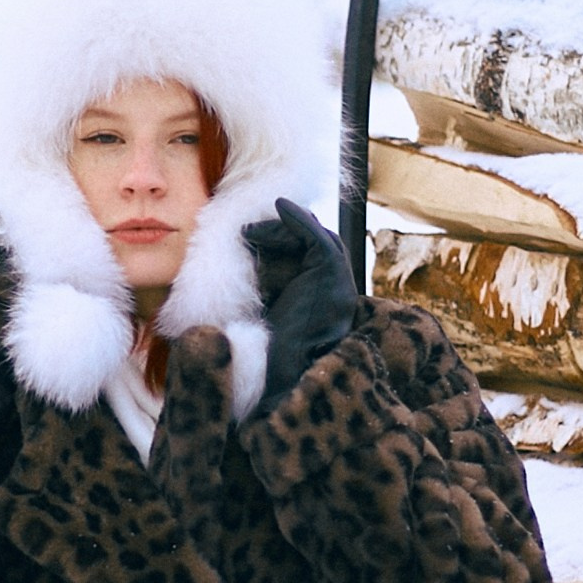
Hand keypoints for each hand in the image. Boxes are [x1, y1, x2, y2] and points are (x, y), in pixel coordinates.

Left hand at [244, 201, 358, 411]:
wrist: (283, 375)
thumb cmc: (269, 358)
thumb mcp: (265, 320)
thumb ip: (266, 296)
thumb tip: (243, 270)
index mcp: (324, 307)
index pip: (312, 264)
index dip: (287, 247)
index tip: (256, 241)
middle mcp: (337, 294)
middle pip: (317, 248)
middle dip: (285, 235)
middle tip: (252, 231)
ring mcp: (338, 284)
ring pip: (318, 239)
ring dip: (285, 229)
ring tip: (251, 230)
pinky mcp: (332, 274)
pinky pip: (316, 236)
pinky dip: (298, 219)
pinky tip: (279, 207)